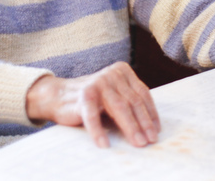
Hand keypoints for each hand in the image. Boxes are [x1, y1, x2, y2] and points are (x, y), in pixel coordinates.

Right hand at [26, 61, 159, 147]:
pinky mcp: (83, 96)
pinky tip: (104, 144)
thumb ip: (130, 101)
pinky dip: (98, 131)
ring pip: (119, 108)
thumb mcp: (114, 95)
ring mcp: (97, 83)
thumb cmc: (93, 99)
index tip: (156, 130)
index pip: (142, 93)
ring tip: (137, 143)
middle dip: (143, 123)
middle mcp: (112, 74)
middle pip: (133, 101)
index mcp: (123, 71)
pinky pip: (93, 116)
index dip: (151, 113)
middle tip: (150, 140)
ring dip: (130, 128)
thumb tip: (151, 127)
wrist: (58, 96)